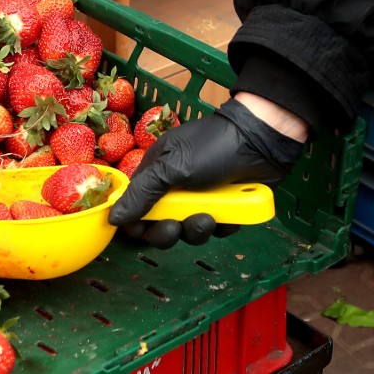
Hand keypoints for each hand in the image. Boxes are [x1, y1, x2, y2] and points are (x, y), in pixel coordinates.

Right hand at [108, 95, 305, 247]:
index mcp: (155, 173)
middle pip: (160, 224)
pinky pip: (215, 229)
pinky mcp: (224, 208)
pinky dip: (220, 226)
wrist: (261, 142)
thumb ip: (142, 195)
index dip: (134, 221)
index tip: (139, 231)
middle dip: (166, 231)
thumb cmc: (211, 148)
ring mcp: (200, 198)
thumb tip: (112, 218)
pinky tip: (228, 216)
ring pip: (188, 230)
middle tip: (175, 227)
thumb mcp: (171, 168)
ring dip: (196, 230)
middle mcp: (175, 188)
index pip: (134, 204)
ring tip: (208, 219)